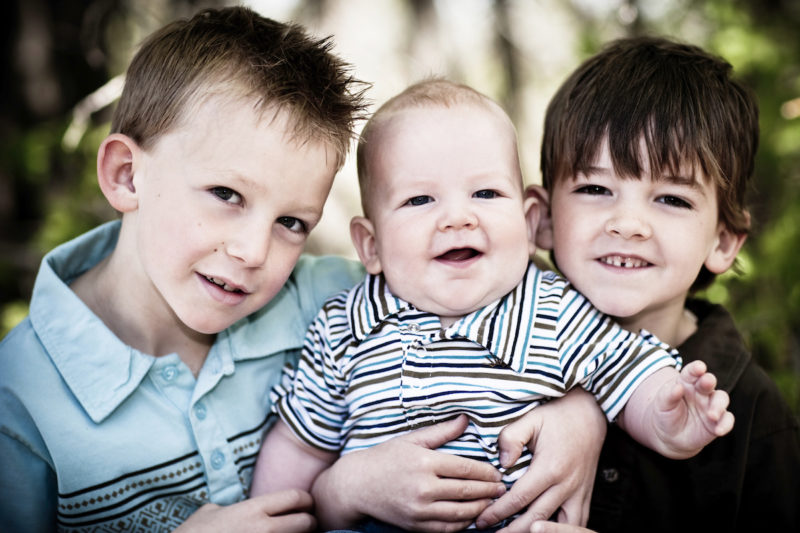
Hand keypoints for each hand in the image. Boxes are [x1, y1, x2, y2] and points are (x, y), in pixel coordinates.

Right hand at [174, 490, 314, 532]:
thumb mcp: (210, 512)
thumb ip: (231, 507)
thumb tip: (235, 509)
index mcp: (252, 509)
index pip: (294, 497)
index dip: (306, 500)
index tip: (308, 504)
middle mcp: (263, 528)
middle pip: (305, 522)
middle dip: (310, 522)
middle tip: (307, 523)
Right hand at [311, 415, 506, 531]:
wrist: (357, 485)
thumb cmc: (385, 458)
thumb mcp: (411, 440)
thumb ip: (441, 432)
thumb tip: (465, 419)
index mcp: (424, 463)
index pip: (466, 468)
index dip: (486, 472)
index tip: (498, 473)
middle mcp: (423, 488)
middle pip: (467, 491)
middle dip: (489, 491)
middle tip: (503, 489)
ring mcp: (419, 510)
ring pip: (461, 513)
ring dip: (481, 509)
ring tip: (492, 503)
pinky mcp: (415, 526)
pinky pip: (447, 528)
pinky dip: (464, 523)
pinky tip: (472, 516)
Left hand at [475, 390, 605, 530]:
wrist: (590, 413)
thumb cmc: (557, 415)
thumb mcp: (531, 419)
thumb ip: (512, 438)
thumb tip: (502, 463)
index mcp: (550, 468)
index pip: (519, 498)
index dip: (498, 512)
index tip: (482, 520)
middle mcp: (566, 484)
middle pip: (536, 519)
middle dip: (512, 531)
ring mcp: (578, 491)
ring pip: (559, 526)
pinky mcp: (585, 493)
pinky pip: (576, 521)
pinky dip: (560, 530)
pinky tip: (544, 531)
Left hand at [654, 360, 733, 457]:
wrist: (669, 435)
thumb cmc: (665, 413)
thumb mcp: (662, 404)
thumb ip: (668, 395)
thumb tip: (678, 387)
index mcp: (686, 382)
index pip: (692, 372)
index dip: (696, 368)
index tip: (699, 367)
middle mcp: (701, 391)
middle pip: (709, 382)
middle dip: (709, 381)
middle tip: (707, 382)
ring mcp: (711, 405)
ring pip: (721, 399)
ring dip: (718, 405)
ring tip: (711, 415)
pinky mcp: (718, 421)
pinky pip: (727, 420)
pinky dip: (725, 424)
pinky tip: (718, 430)